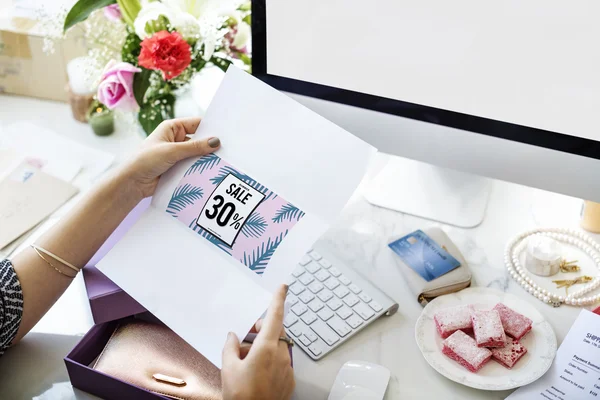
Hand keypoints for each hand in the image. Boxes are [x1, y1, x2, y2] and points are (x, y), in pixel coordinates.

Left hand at [120, 117, 220, 198]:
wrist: (132, 183)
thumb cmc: (145, 161)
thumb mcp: (172, 151)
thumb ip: (194, 147)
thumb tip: (216, 142)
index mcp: (172, 128)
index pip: (196, 124)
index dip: (210, 128)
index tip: (226, 134)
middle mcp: (175, 140)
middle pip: (198, 140)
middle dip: (210, 146)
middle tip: (227, 150)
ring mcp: (177, 155)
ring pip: (197, 155)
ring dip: (205, 159)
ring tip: (223, 163)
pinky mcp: (178, 168)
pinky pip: (193, 166)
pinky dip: (200, 169)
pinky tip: (212, 173)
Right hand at [222, 285, 294, 399]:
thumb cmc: (240, 395)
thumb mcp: (228, 368)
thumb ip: (230, 347)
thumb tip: (233, 336)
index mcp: (267, 348)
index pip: (275, 317)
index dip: (278, 300)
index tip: (283, 287)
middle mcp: (281, 356)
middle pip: (276, 332)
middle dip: (263, 330)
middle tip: (246, 336)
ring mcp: (288, 369)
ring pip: (278, 348)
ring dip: (265, 348)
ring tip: (246, 361)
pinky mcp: (290, 381)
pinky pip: (281, 363)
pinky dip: (270, 362)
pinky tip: (256, 373)